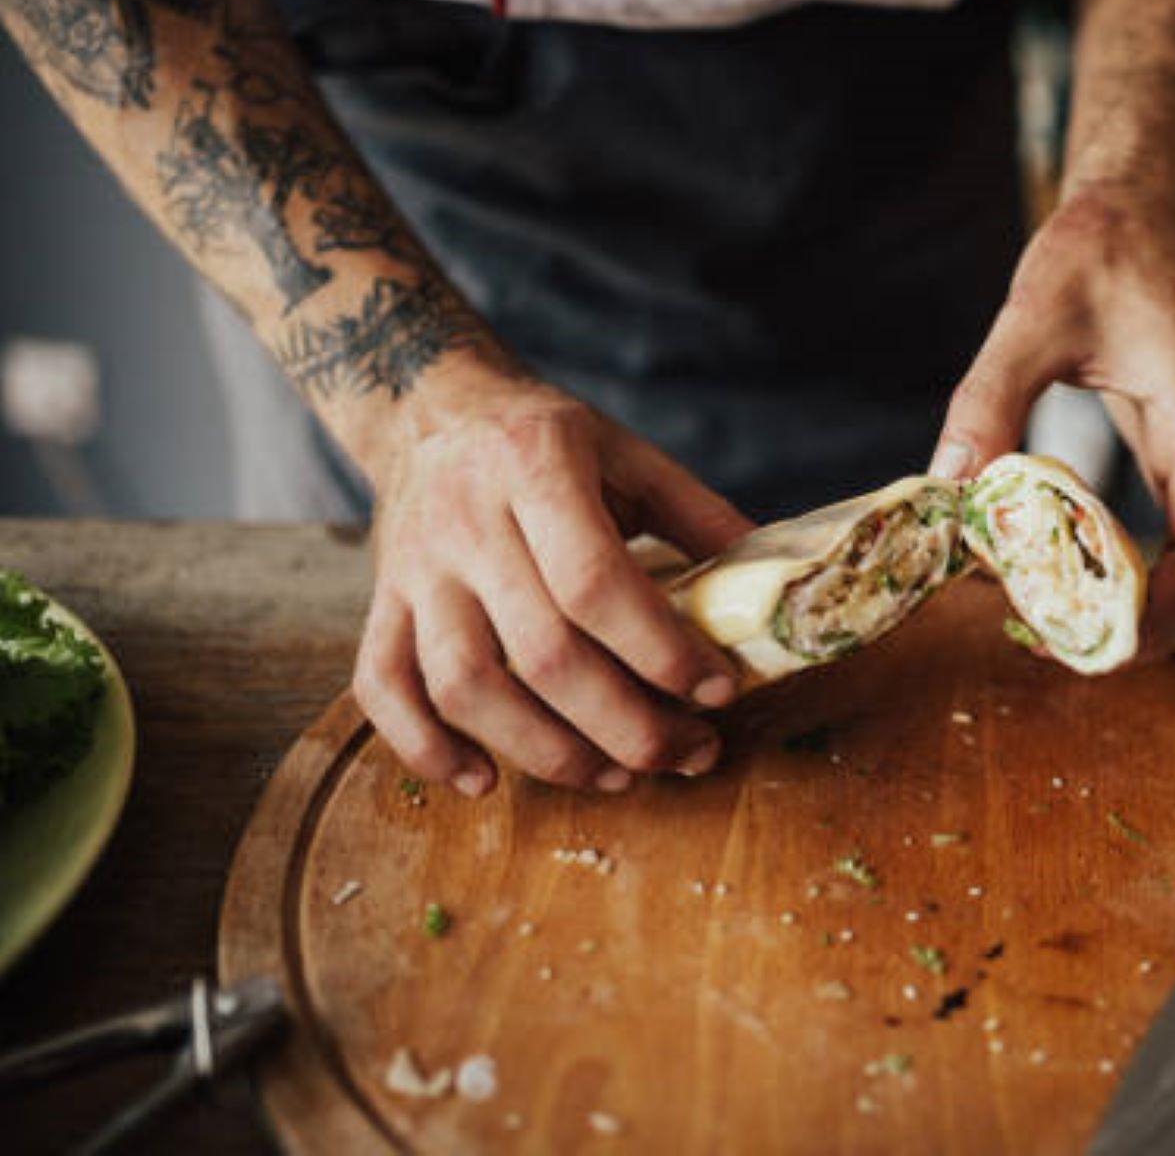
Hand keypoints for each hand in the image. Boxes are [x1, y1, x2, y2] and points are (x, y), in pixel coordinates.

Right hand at [351, 368, 753, 794]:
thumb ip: (699, 515)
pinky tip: (483, 782)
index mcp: (537, 468)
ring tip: (613, 777)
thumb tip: (778, 583)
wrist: (430, 407)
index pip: (597, 582)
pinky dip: (425, 748)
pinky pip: (382, 688)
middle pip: (542, 652)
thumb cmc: (544, 437)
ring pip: (464, 686)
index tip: (716, 691)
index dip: (661, 650)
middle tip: (685, 755)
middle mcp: (467, 521)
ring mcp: (414, 568)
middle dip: (625, 724)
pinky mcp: (380, 603)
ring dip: (543, 751)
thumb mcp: (628, 452)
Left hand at [931, 186, 1174, 659]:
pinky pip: (1172, 548)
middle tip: (1060, 646)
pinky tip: (1058, 579)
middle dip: (1151, 632)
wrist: (1131, 218)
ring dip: (1142, 615)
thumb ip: (991, 400)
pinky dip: (1127, 581)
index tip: (1096, 637)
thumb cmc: (1095, 254)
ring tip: (1052, 625)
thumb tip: (949, 487)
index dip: (1166, 614)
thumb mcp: (1030, 317)